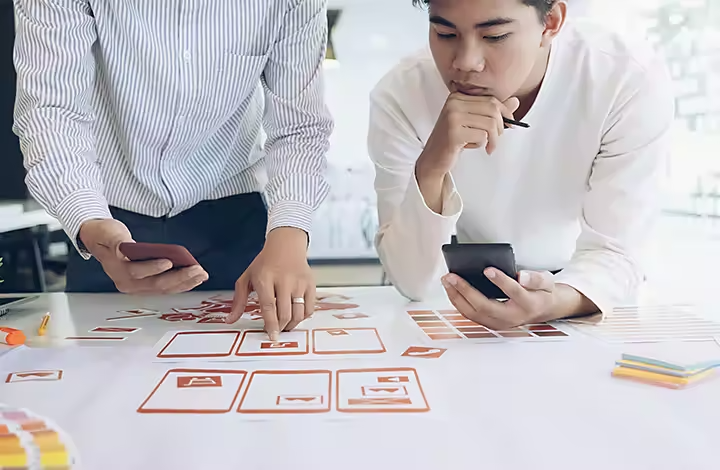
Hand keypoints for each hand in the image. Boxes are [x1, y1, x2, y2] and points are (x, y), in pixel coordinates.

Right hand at [79, 219, 207, 293]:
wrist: (101, 242)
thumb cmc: (106, 235)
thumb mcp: (108, 233)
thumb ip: (116, 242)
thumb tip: (123, 249)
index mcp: (117, 269)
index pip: (136, 272)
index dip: (153, 268)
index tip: (168, 261)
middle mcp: (127, 283)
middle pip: (156, 284)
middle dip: (178, 277)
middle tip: (196, 269)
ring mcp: (138, 287)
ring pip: (164, 288)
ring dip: (185, 282)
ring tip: (201, 274)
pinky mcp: (147, 286)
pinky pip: (166, 288)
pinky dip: (181, 284)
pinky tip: (195, 278)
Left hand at [228, 227, 314, 339]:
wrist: (286, 244)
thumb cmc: (265, 262)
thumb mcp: (247, 278)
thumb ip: (239, 300)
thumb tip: (230, 320)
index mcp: (265, 278)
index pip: (268, 306)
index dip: (270, 324)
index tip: (271, 336)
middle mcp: (284, 280)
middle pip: (284, 313)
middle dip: (280, 328)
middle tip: (276, 331)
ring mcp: (299, 282)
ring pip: (298, 313)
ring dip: (291, 325)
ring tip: (285, 326)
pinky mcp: (310, 284)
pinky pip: (309, 308)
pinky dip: (302, 317)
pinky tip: (294, 316)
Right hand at [416, 91, 519, 178]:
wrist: (434, 158)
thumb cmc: (453, 140)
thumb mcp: (473, 122)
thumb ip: (493, 111)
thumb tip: (516, 101)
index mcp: (458, 97)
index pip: (491, 100)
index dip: (505, 113)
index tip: (509, 125)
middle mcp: (453, 103)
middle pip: (493, 110)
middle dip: (500, 128)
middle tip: (495, 140)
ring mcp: (452, 117)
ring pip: (490, 124)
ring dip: (492, 139)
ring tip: (485, 146)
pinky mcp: (454, 133)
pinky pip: (481, 136)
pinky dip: (480, 145)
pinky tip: (469, 147)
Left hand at [441, 268, 554, 328]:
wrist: (542, 310)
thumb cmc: (541, 293)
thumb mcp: (547, 281)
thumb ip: (536, 278)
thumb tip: (521, 276)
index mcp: (528, 304)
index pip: (514, 292)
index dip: (500, 281)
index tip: (487, 270)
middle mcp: (512, 317)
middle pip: (485, 306)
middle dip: (465, 290)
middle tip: (452, 276)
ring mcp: (499, 323)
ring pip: (473, 313)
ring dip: (457, 297)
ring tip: (447, 281)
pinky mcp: (490, 324)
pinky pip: (471, 315)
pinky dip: (458, 302)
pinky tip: (451, 290)